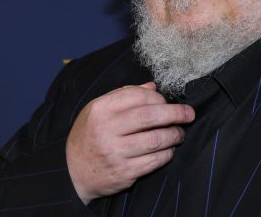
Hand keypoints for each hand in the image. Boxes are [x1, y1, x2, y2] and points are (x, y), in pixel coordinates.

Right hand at [66, 82, 194, 203]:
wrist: (72, 171)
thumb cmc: (90, 134)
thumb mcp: (98, 109)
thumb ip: (124, 96)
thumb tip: (153, 86)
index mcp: (101, 109)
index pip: (139, 96)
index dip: (159, 97)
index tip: (167, 101)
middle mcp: (107, 130)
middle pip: (151, 116)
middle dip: (176, 113)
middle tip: (189, 114)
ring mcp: (116, 153)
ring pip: (156, 140)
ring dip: (174, 135)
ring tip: (179, 133)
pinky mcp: (124, 172)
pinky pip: (155, 161)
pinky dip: (167, 154)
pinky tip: (169, 149)